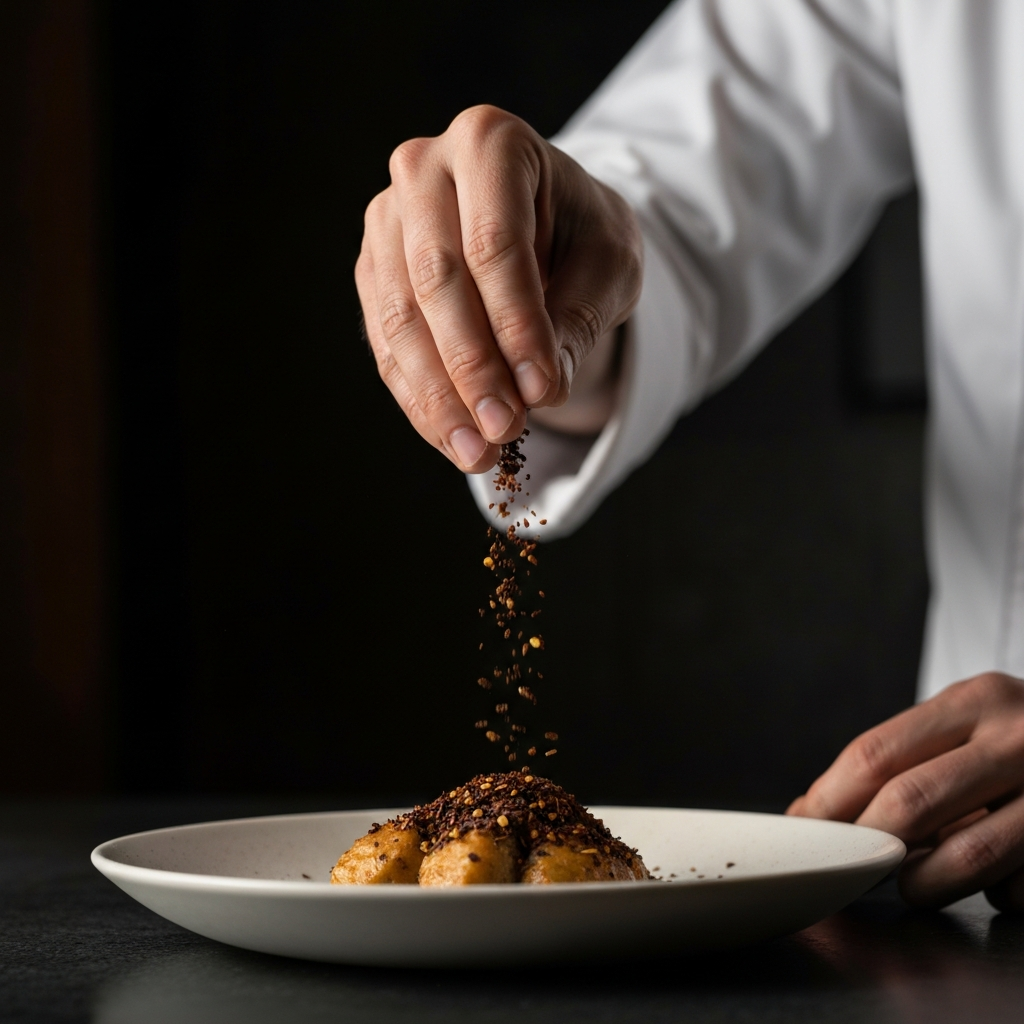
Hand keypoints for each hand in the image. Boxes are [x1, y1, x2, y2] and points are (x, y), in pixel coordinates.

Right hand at [356, 105, 642, 470]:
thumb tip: (540, 392)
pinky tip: (455, 440)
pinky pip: (387, 345)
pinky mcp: (374, 271)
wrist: (549, 227)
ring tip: (479, 454)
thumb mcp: (609, 266)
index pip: (494, 243)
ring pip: (401, 319)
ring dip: (439, 396)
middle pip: (437, 279)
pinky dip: (420, 399)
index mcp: (490, 142)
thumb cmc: (584, 235)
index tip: (544, 393)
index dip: (517, 325)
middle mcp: (424, 169)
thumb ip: (578, 319)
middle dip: (473, 367)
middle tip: (506, 430)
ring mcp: (388, 221)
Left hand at [787, 673, 1023, 911]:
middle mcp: (1022, 737)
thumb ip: (905, 759)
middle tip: (853, 864)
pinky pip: (1022, 885)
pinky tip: (997, 880)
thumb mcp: (972, 723)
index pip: (876, 754)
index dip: (830, 800)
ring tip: (912, 884)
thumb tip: (814, 810)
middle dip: (869, 844)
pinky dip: (998, 893)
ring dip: (924, 882)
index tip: (804, 829)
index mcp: (977, 700)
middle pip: (911, 802)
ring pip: (968, 854)